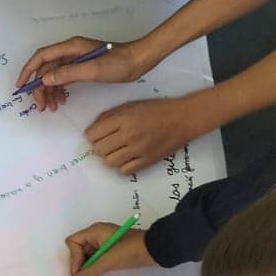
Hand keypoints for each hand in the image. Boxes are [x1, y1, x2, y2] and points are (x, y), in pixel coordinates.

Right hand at [16, 36, 149, 112]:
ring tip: (52, 108)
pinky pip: (63, 79)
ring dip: (50, 91)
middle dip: (40, 88)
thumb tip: (45, 79)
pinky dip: (59, 90)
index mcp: (71, 47)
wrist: (138, 61)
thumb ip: (68, 73)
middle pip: (46, 69)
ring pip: (54, 76)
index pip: (42, 56)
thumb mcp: (93, 69)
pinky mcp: (81, 68)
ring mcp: (75, 60)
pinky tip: (62, 101)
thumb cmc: (118, 63)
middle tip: (41, 106)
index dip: (28, 70)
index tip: (21, 87)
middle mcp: (70, 51)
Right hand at [65, 223, 153, 275]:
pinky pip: (97, 260)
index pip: (73, 242)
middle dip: (79, 264)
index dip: (74, 258)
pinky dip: (95, 269)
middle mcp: (97, 235)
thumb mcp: (108, 261)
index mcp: (95, 231)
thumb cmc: (132, 249)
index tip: (79, 272)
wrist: (156, 250)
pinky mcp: (112, 252)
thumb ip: (90, 272)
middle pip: (78, 250)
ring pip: (87, 257)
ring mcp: (105, 243)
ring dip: (87, 268)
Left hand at [86, 96, 200, 174]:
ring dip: (110, 157)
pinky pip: (124, 171)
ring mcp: (138, 150)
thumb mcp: (132, 105)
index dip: (92, 135)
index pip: (93, 134)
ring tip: (118, 150)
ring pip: (109, 162)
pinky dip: (123, 166)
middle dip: (99, 147)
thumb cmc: (157, 109)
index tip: (97, 135)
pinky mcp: (146, 161)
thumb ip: (111, 115)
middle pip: (99, 150)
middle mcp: (129, 135)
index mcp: (124, 119)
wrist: (183, 118)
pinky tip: (128, 157)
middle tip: (108, 142)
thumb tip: (93, 128)